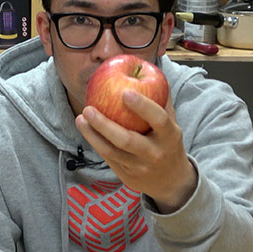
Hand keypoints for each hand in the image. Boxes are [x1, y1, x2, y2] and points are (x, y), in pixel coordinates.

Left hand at [76, 90, 196, 213]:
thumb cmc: (169, 143)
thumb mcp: (172, 123)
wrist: (171, 181)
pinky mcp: (126, 176)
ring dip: (93, 135)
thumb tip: (149, 70)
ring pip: (112, 151)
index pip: (158, 119)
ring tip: (81, 118)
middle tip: (89, 108)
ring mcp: (139, 167)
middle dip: (105, 124)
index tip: (125, 92)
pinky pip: (108, 157)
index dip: (143, 106)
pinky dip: (95, 142)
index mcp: (170, 136)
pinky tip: (85, 129)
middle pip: (127, 140)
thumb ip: (162, 100)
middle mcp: (155, 153)